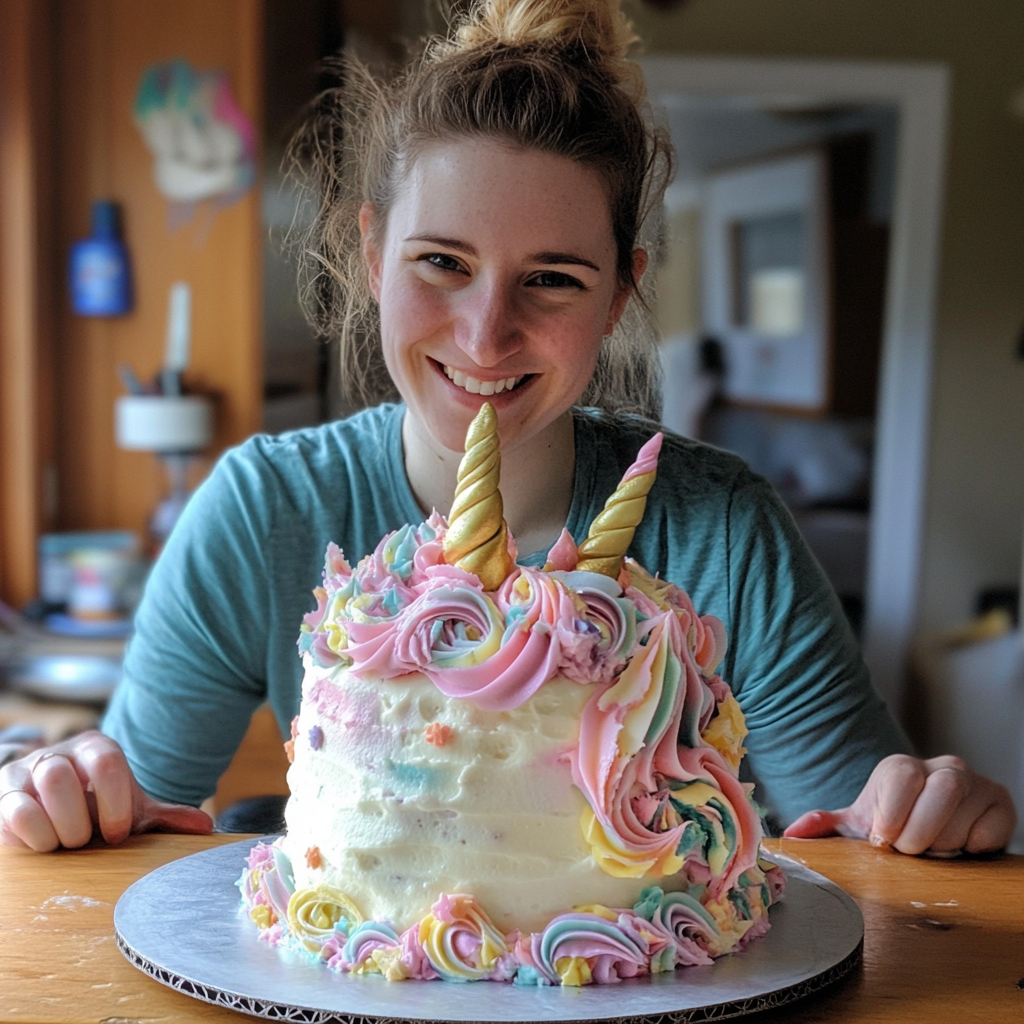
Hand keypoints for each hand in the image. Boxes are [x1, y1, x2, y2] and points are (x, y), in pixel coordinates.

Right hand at [0, 730, 211, 851]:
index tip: (119, 834)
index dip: (114, 804)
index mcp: (96, 749)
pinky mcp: (2, 797)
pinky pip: (16, 813)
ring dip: (58, 828)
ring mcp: (26, 773)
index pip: (107, 762)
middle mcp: (58, 754)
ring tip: (67, 842)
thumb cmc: (94, 809)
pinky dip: (35, 837)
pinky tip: (45, 844)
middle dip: (80, 821)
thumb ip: (163, 818)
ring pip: (39, 789)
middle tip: (88, 840)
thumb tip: (205, 828)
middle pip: (64, 776)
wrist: (50, 810)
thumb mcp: (128, 810)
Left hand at [783, 754, 1015, 855]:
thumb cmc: (893, 826)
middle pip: (937, 795)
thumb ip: (825, 826)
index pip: (900, 779)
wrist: (934, 833)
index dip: (892, 817)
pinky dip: (973, 848)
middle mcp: (941, 767)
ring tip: (933, 849)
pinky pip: (989, 833)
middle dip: (918, 836)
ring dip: (944, 845)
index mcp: (899, 769)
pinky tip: (961, 847)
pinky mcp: (1001, 805)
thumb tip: (791, 834)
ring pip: (962, 818)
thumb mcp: (858, 825)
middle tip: (910, 849)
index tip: (884, 840)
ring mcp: (974, 785)